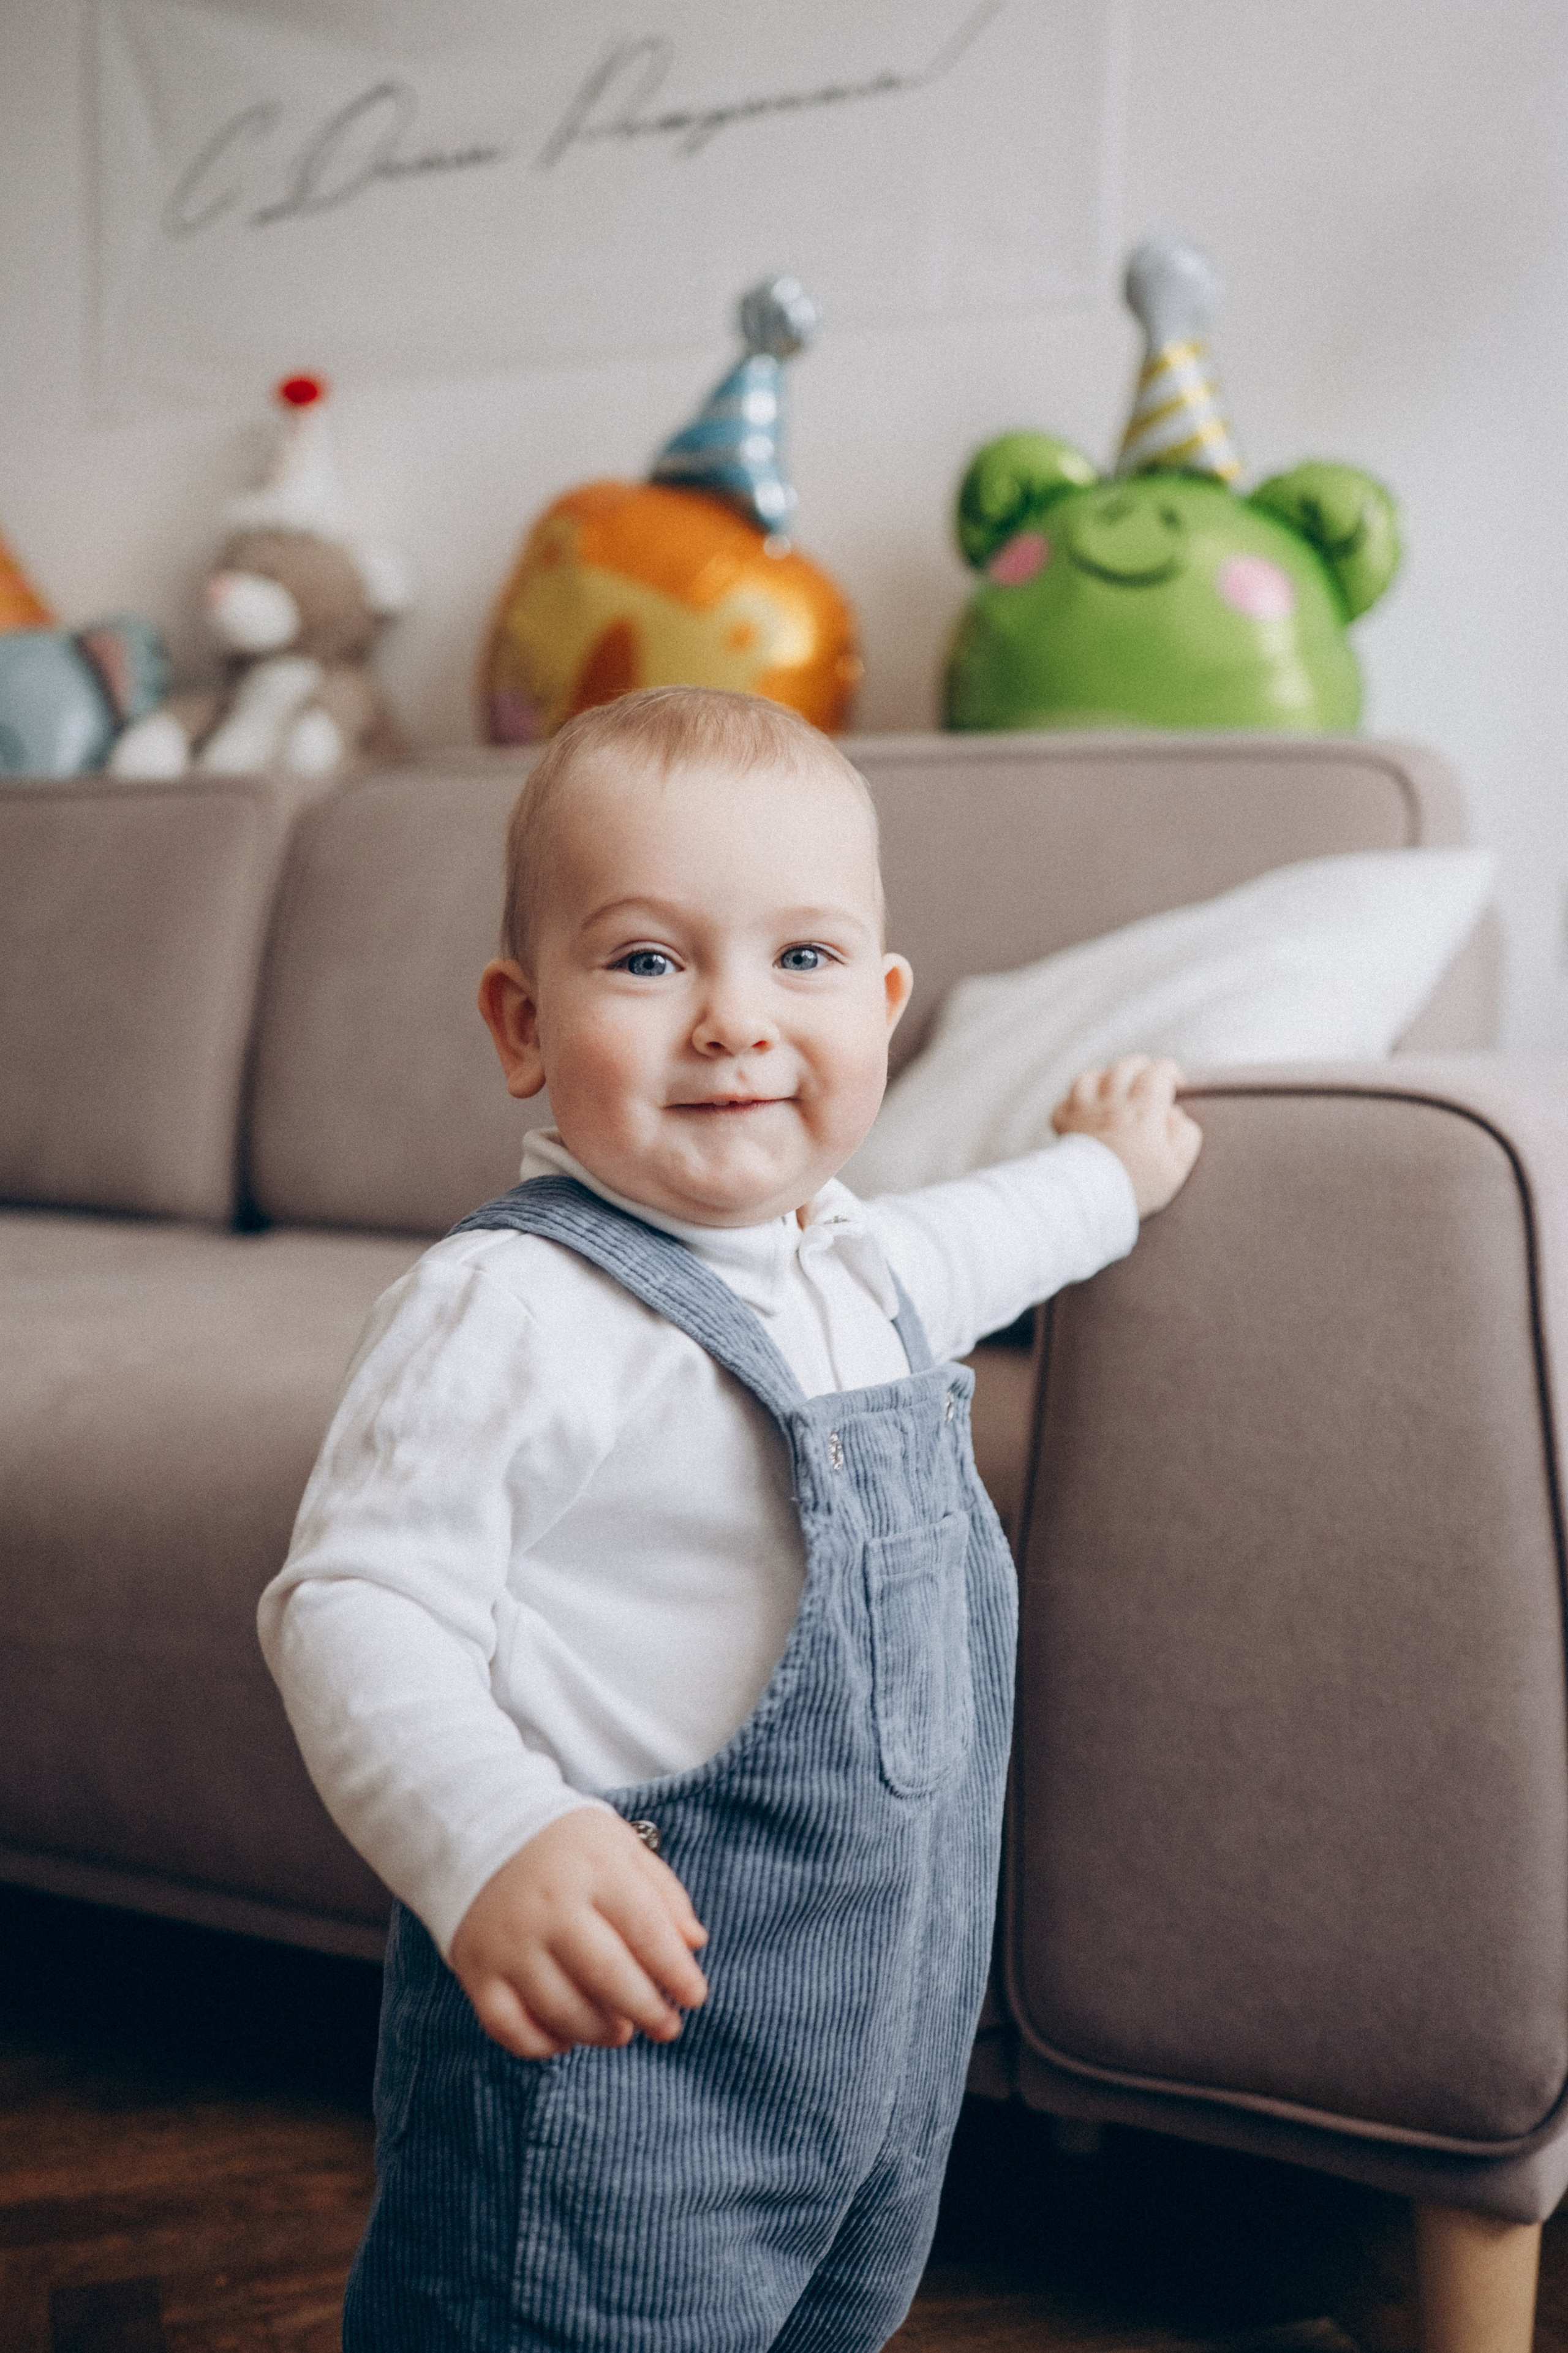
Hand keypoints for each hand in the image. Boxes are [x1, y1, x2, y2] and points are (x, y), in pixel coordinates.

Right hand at [449, 1809, 708, 2060]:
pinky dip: (542, 2045)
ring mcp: (509, 1942)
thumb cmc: (566, 1847)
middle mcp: (549, 1906)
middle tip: (667, 2027)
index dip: (676, 1970)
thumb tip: (694, 1944)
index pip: (645, 1928)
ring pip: (562, 2009)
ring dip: (600, 2032)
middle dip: (647, 2010)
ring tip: (622, 2031)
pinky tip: (567, 2038)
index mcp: (593, 1869)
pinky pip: (508, 2027)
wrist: (480, 1830)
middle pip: (607, 1975)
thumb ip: (663, 1893)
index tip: (695, 1996)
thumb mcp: (622, 1848)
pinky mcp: (477, 1970)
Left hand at [1052, 1055, 1202, 1216]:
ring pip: (1091, 1077)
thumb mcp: (1176, 1166)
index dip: (1170, 1072)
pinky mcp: (1065, 1127)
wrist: (1093, 1200)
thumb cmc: (1138, 1185)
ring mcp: (1085, 1113)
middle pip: (1125, 1067)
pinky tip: (1085, 1109)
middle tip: (1149, 1080)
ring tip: (1116, 1087)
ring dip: (1106, 1077)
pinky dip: (1075, 1100)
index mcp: (1143, 1110)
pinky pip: (1065, 1102)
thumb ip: (1184, 1135)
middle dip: (1141, 1067)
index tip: (1176, 1086)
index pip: (1158, 1071)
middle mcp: (1112, 1104)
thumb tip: (1175, 1114)